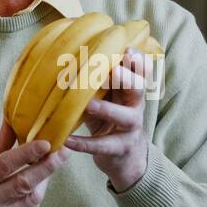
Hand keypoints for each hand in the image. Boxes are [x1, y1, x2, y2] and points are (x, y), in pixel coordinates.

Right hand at [0, 116, 68, 206]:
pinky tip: (34, 187)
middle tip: (63, 152)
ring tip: (50, 165)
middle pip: (24, 183)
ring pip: (32, 198)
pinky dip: (34, 197)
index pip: (3, 165)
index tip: (46, 142)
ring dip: (44, 181)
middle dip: (47, 167)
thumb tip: (12, 122)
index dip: (27, 153)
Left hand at [63, 46, 150, 192]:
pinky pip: (103, 145)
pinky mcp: (120, 149)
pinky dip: (84, 143)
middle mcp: (135, 107)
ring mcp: (130, 129)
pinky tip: (67, 140)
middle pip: (138, 89)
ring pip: (126, 117)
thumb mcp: (106, 99)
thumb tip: (66, 61)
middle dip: (127, 78)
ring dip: (107, 109)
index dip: (136, 60)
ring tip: (89, 105)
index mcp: (131, 91)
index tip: (126, 49)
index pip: (140, 71)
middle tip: (113, 70)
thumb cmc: (110, 121)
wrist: (124, 158)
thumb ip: (95, 83)